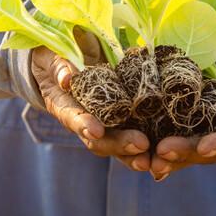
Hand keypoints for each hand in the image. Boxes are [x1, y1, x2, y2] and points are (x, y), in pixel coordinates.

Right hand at [30, 30, 151, 170]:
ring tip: (152, 160)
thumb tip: (67, 79)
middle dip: (118, 144)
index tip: (96, 130)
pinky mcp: (122, 121)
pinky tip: (166, 153)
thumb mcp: (50, 56)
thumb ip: (58, 66)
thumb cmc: (52, 57)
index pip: (72, 118)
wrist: (60, 61)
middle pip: (98, 140)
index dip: (83, 125)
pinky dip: (148, 147)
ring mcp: (103, 124)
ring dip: (134, 154)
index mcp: (62, 105)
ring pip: (117, 145)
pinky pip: (134, 135)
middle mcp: (82, 121)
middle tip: (140, 145)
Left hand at [148, 34, 215, 180]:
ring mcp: (210, 129)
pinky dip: (155, 148)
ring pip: (187, 148)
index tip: (207, 149)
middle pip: (208, 146)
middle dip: (187, 152)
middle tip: (163, 154)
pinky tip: (134, 156)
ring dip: (167, 157)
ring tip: (144, 163)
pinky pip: (172, 137)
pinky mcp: (190, 123)